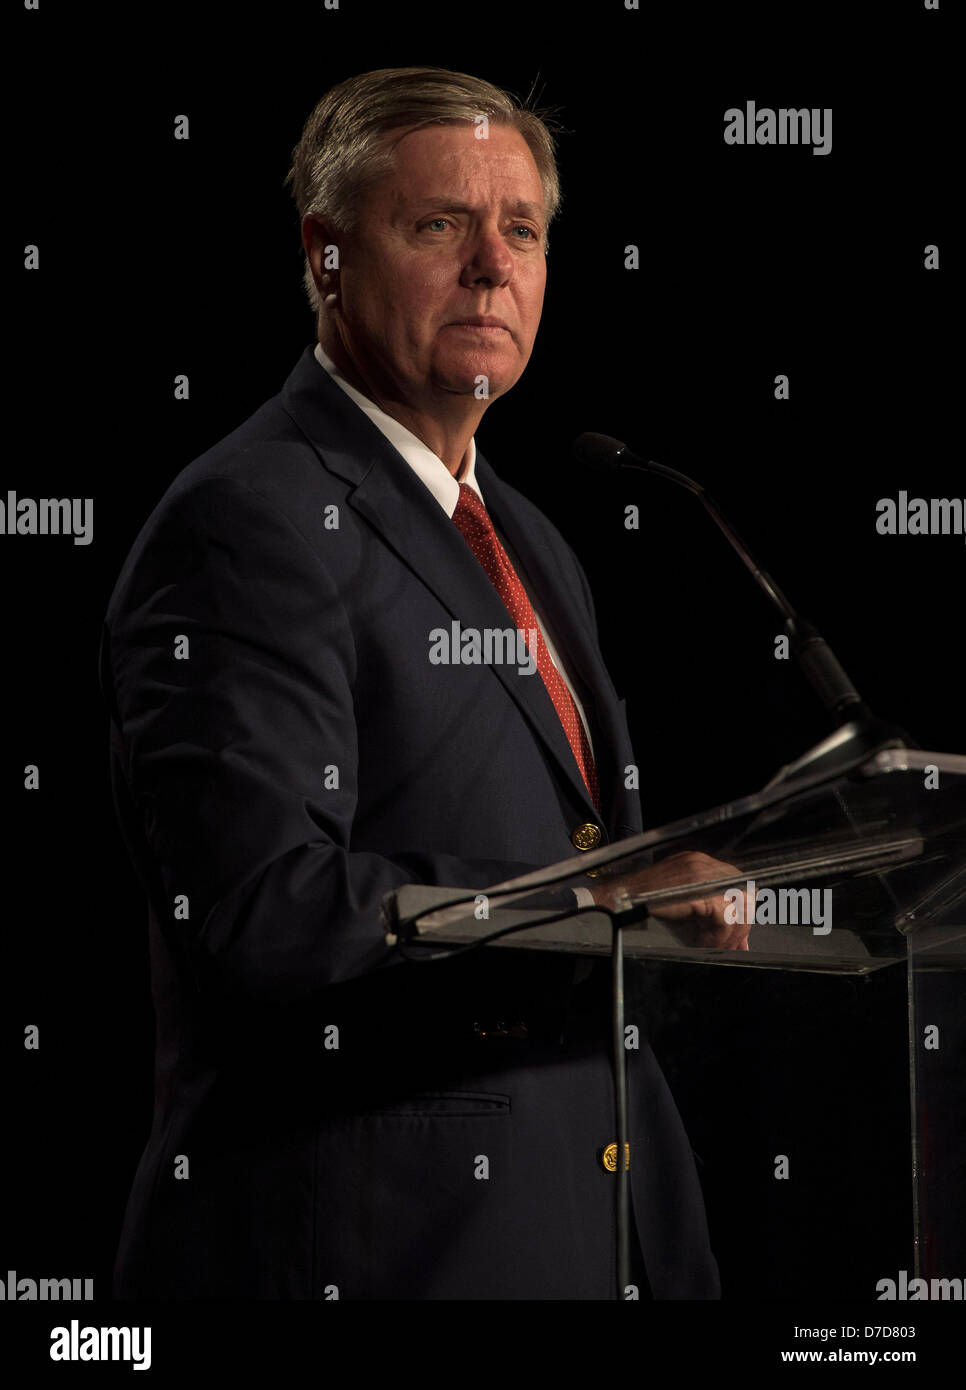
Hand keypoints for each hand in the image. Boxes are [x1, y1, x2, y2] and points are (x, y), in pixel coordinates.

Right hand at [589, 851, 750, 950]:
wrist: (613, 902)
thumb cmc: (639, 907)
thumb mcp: (681, 910)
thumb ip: (709, 918)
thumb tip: (739, 939)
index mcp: (699, 864)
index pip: (740, 884)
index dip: (743, 912)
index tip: (737, 936)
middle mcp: (702, 862)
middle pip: (745, 892)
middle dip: (741, 924)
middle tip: (729, 946)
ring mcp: (700, 871)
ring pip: (738, 904)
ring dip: (730, 932)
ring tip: (713, 947)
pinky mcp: (695, 886)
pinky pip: (724, 914)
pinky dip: (719, 934)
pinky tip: (705, 943)